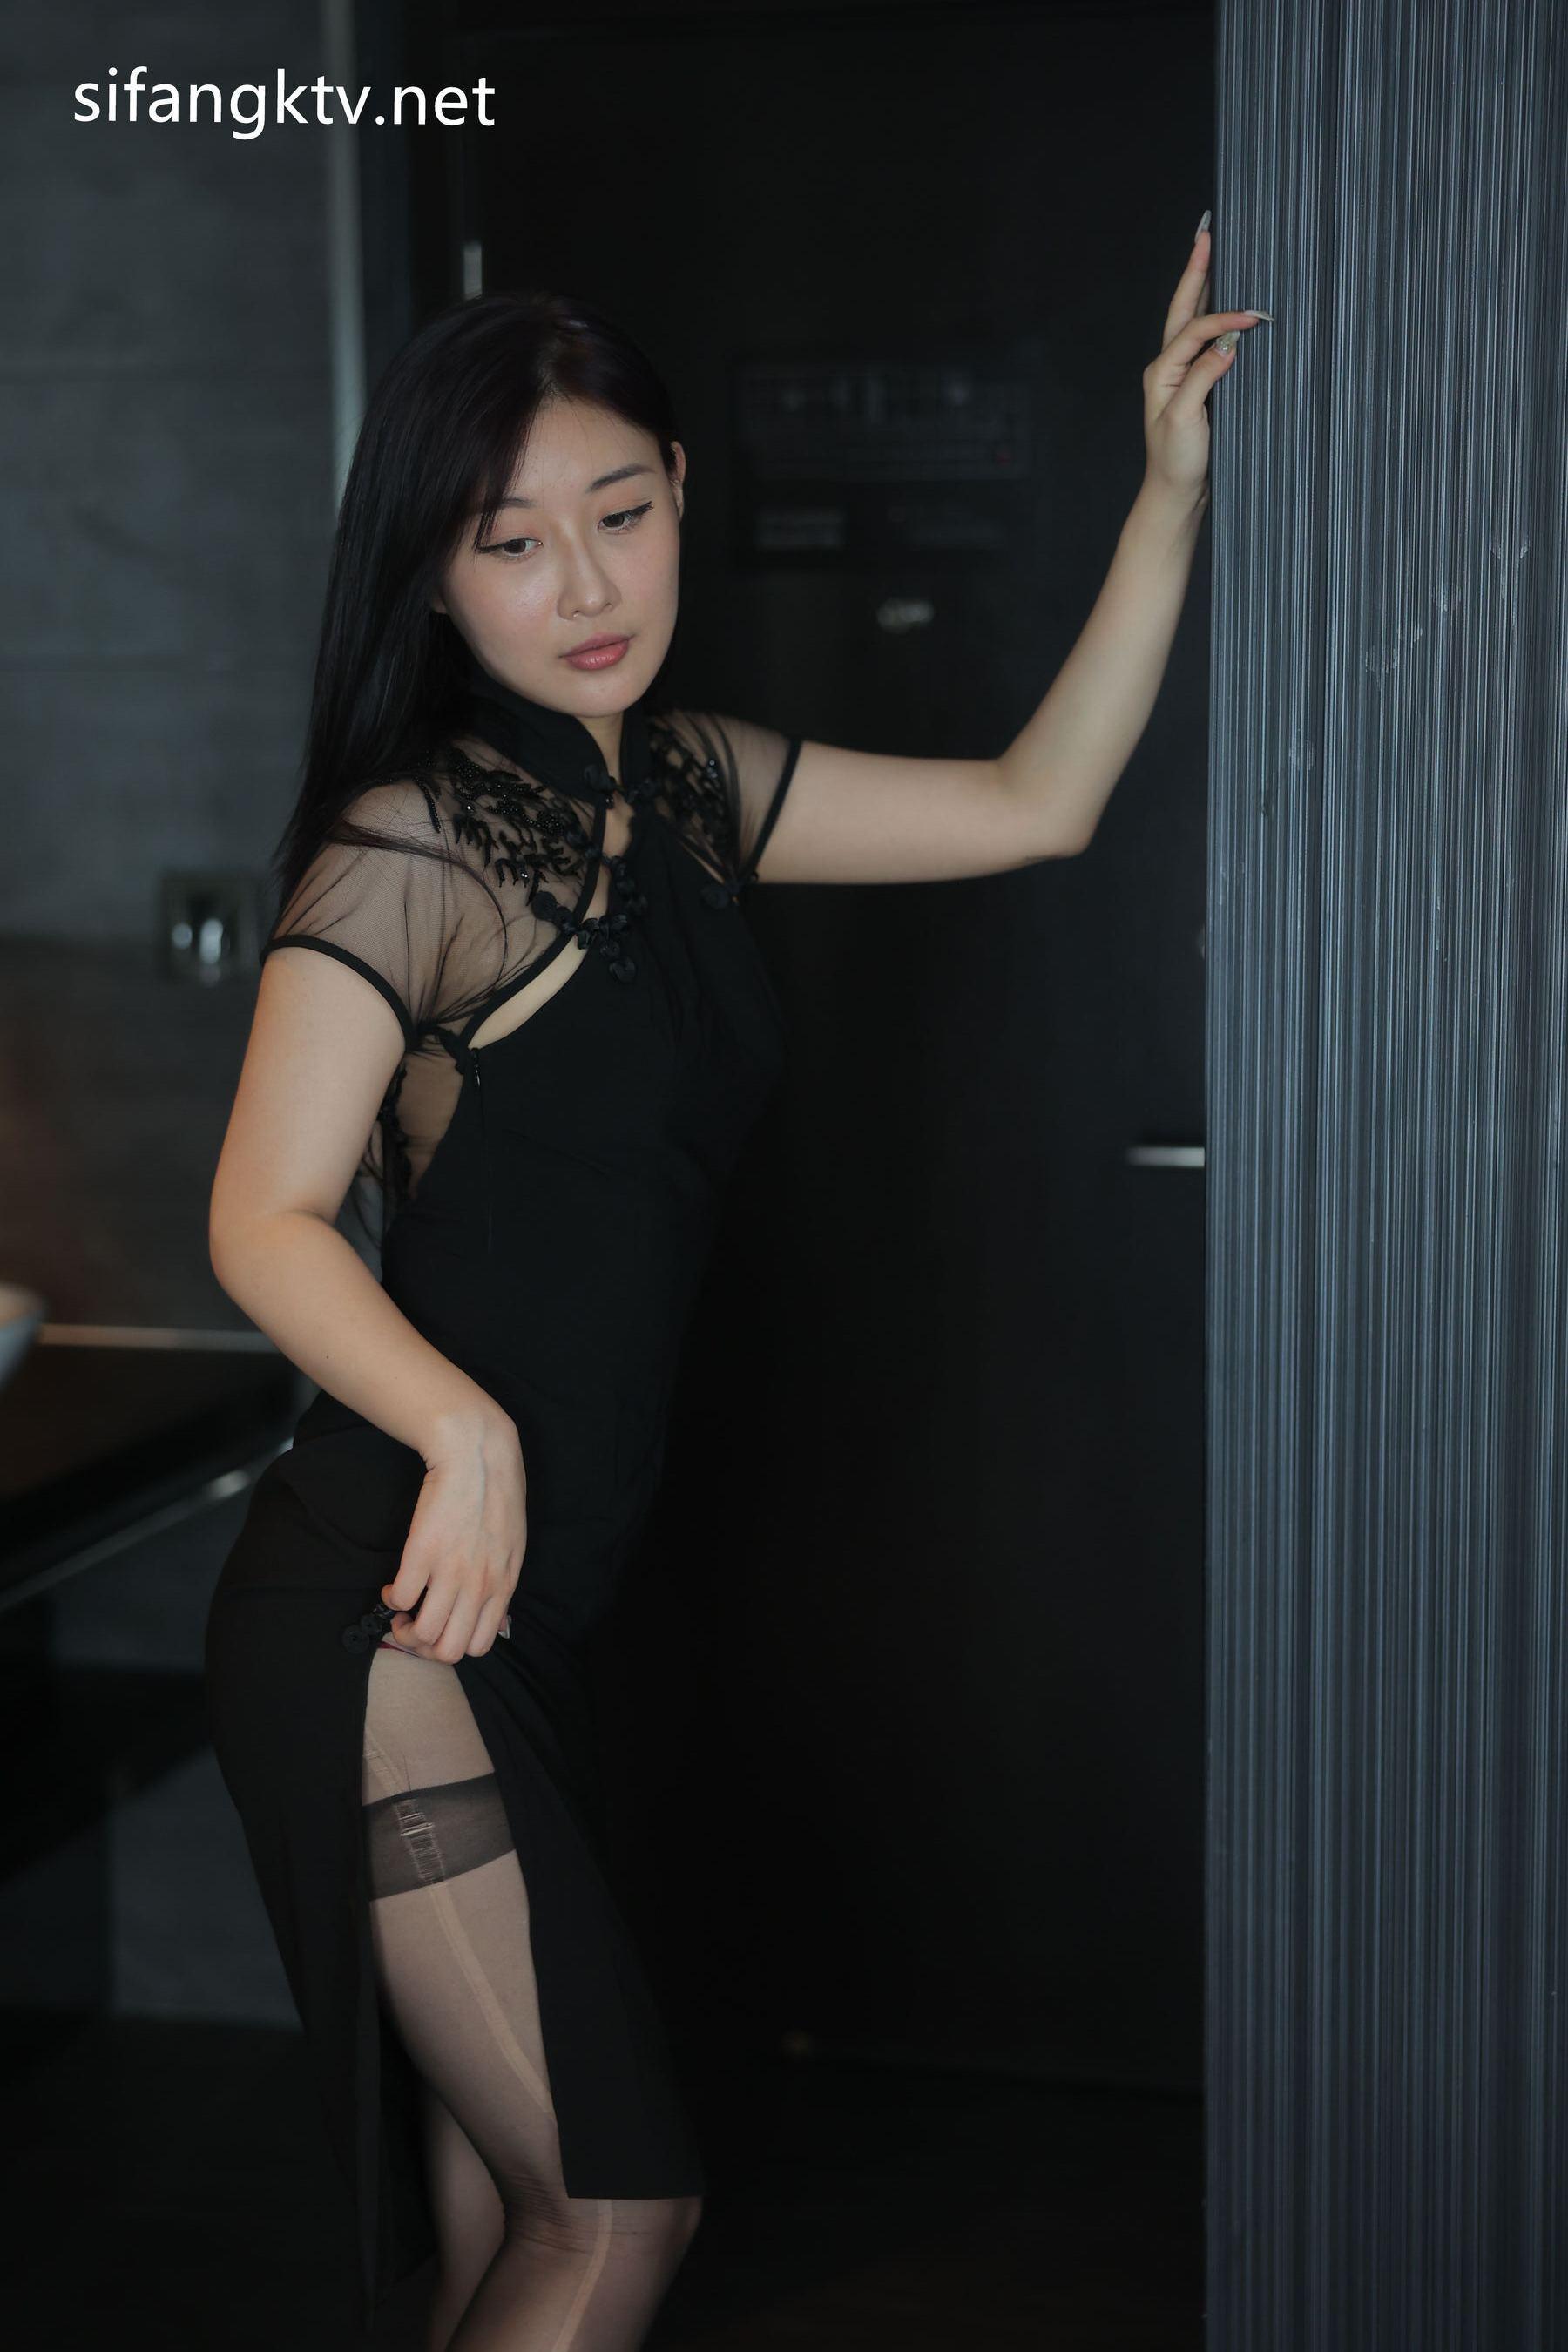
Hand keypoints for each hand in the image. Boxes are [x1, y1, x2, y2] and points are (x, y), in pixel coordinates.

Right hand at [379, 1410, 526, 1661]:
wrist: (477, 1455)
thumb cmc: (497, 1495)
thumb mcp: (513, 1547)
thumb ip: (501, 1587)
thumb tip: (495, 1623)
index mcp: (502, 1585)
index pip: (478, 1646)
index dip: (452, 1646)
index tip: (440, 1628)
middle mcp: (479, 1586)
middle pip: (448, 1651)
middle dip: (426, 1647)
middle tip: (414, 1625)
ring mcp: (450, 1571)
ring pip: (422, 1633)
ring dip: (403, 1628)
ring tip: (400, 1608)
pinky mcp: (422, 1552)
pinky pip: (399, 1598)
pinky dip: (391, 1599)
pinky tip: (393, 1584)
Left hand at [1142, 221, 1268, 505]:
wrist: (1175, 495)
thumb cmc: (1177, 462)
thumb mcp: (1186, 420)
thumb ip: (1203, 378)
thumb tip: (1227, 344)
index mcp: (1162, 372)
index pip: (1196, 330)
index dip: (1225, 319)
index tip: (1256, 317)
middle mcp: (1168, 368)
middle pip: (1184, 308)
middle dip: (1197, 271)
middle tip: (1206, 234)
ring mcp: (1181, 377)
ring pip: (1192, 321)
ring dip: (1203, 288)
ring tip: (1212, 255)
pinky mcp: (1196, 389)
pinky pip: (1205, 343)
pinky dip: (1215, 319)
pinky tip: (1226, 309)